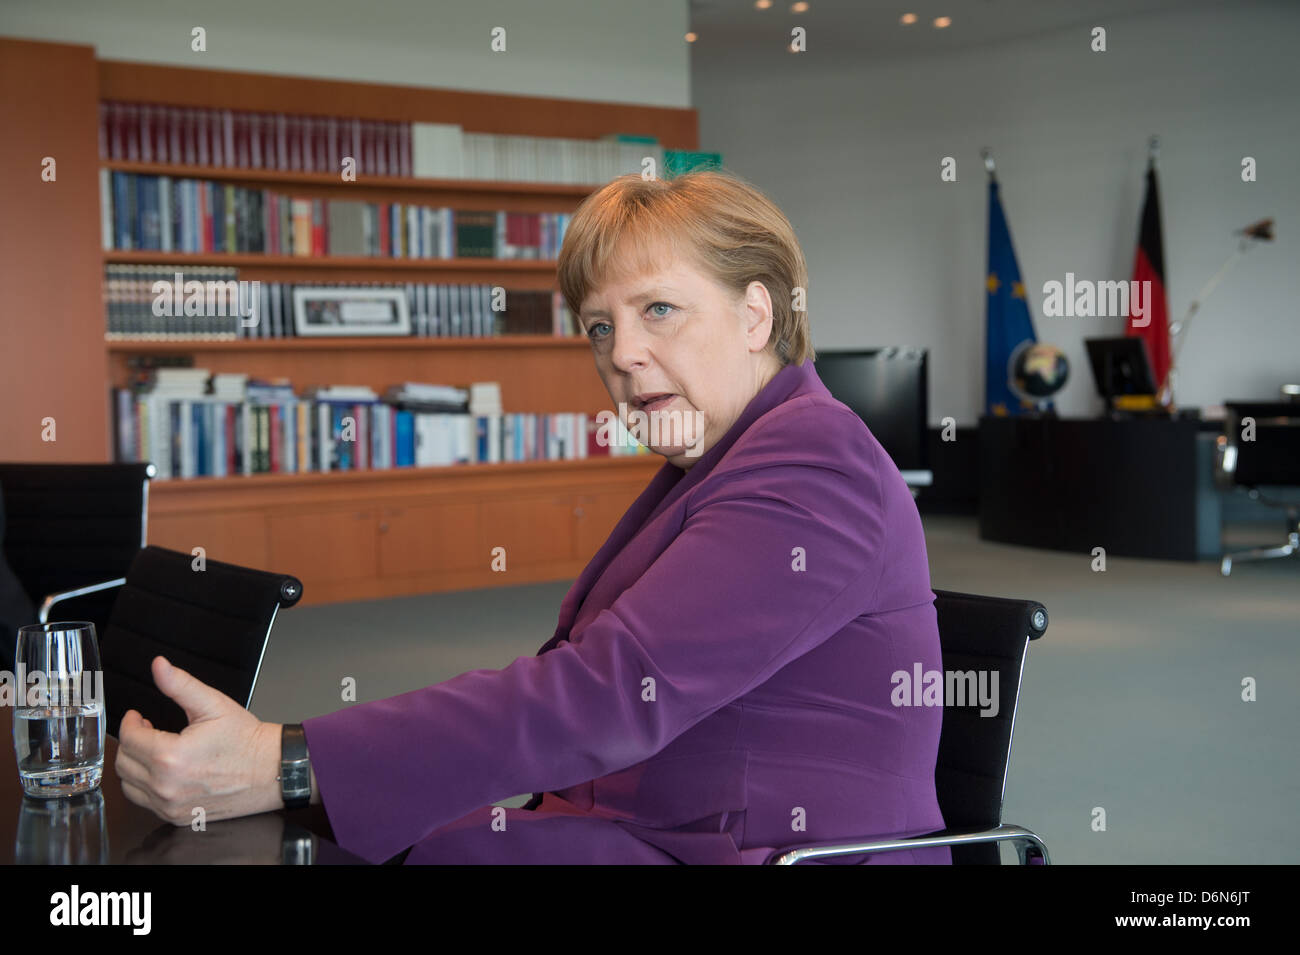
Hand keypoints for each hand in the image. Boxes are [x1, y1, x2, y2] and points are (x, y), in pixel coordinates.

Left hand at [115, 656, 283, 825]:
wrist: (272, 770)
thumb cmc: (246, 740)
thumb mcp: (213, 704)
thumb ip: (180, 684)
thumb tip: (159, 666)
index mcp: (170, 757)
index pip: (128, 738)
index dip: (129, 722)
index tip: (136, 717)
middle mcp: (167, 786)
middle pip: (123, 763)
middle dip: (131, 743)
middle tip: (146, 730)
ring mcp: (171, 806)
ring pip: (129, 786)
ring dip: (135, 766)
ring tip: (153, 751)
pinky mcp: (177, 817)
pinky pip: (146, 803)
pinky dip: (147, 787)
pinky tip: (164, 772)